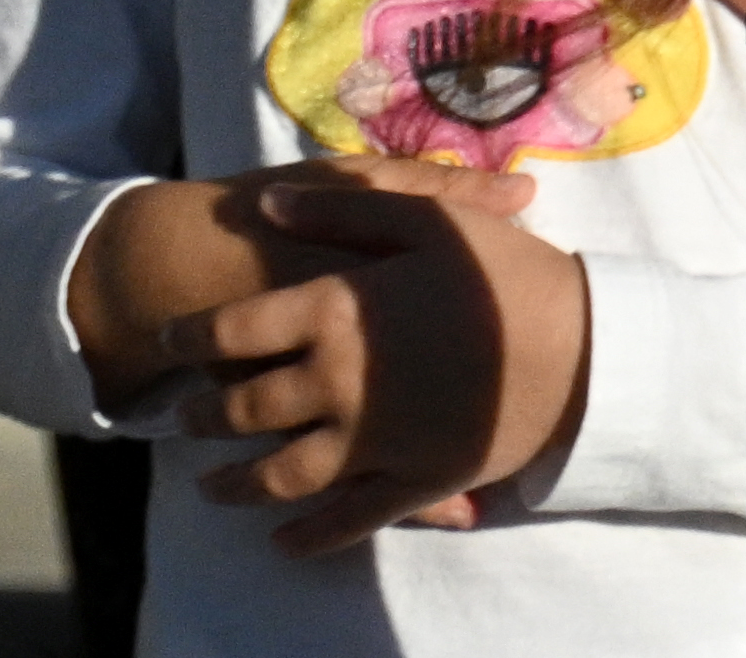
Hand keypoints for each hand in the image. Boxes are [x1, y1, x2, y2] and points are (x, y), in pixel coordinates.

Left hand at [88, 154, 595, 549]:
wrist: (579, 346)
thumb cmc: (499, 271)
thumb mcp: (418, 217)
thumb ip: (334, 209)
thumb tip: (266, 205)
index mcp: (333, 310)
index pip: (234, 329)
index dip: (191, 335)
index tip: (166, 339)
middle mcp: (339, 381)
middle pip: (248, 406)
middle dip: (206, 416)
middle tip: (182, 420)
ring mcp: (375, 440)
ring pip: (284, 474)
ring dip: (239, 484)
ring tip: (211, 488)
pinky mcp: (414, 483)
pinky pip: (349, 518)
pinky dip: (311, 534)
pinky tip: (285, 541)